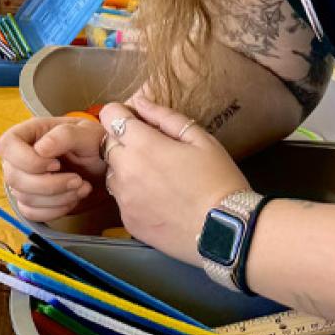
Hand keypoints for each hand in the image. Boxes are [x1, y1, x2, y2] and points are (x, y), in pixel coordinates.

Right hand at [0, 116, 108, 220]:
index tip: (56, 164)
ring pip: (24, 198)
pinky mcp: (32, 201)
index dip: (27, 160)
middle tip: (77, 180)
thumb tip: (40, 150)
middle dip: (49, 185)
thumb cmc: (95, 145)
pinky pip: (31, 213)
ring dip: (58, 198)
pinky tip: (73, 199)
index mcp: (29, 134)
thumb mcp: (87, 133)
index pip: (7, 146)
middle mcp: (20, 157)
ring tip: (82, 187)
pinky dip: (55, 210)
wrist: (106, 168)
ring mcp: (24, 180)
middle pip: (13, 178)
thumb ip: (64, 135)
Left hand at [100, 98, 249, 262]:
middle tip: (153, 152)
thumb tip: (139, 102)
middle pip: (108, 144)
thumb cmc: (219, 181)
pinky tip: (158, 200)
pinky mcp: (127, 220)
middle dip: (124, 142)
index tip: (135, 121)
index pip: (109, 115)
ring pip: (112, 173)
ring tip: (157, 178)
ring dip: (126, 169)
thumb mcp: (200, 139)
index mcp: (142, 145)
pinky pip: (121, 199)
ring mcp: (123, 198)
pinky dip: (133, 195)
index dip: (120, 115)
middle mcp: (125, 170)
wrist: (226, 232)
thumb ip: (165, 117)